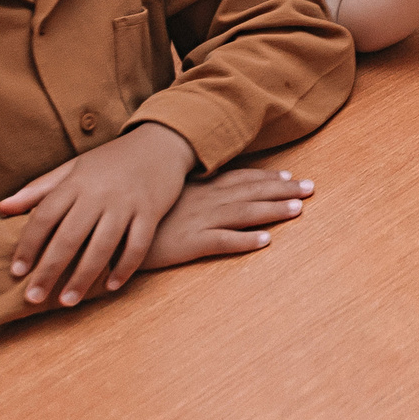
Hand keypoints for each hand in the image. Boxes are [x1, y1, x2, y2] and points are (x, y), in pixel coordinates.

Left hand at [0, 123, 195, 306]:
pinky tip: (111, 286)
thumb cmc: (111, 160)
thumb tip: (2, 208)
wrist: (160, 143)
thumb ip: (39, 189)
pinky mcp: (151, 212)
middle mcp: (99, 194)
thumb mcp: (73, 168)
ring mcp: (126, 204)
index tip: (16, 271)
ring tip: (67, 301)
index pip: (44, 216)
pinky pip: (137, 245)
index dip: (28, 245)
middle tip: (33, 298)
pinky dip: (124, 267)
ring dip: (83, 277)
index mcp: (75, 182)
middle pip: (69, 237)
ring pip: (102, 246)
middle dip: (49, 270)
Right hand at [143, 167, 312, 269]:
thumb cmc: (134, 213)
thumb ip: (184, 193)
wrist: (107, 230)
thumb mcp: (162, 197)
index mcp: (198, 189)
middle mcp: (203, 201)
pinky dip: (245, 241)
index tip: (289, 176)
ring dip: (273, 211)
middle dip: (282, 190)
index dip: (266, 178)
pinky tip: (266, 241)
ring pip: (243, 213)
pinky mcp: (189, 243)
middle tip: (311, 187)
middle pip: (250, 193)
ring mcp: (198, 221)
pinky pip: (222, 242)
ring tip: (299, 209)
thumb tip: (201, 191)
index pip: (239, 179)